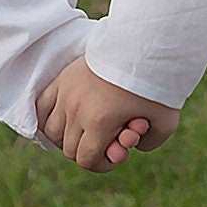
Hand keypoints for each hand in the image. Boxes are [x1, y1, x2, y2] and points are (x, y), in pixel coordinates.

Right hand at [36, 57, 179, 172]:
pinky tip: (65, 117)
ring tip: (88, 128)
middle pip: (69, 148)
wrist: (143, 43)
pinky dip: (49, 116)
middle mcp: (76, 110)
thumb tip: (131, 147)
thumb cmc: (155, 82)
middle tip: (109, 138)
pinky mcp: (62, 79)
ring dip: (69, 136)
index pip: (86, 160)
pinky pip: (41, 105)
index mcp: (99, 122)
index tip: (119, 153)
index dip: (103, 164)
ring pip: (52, 131)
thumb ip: (150, 143)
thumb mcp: (165, 121)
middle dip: (90, 150)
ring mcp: (65, 93)